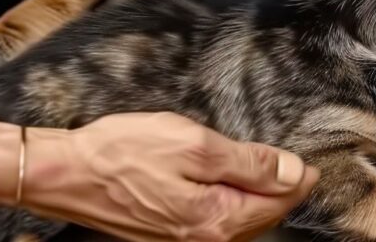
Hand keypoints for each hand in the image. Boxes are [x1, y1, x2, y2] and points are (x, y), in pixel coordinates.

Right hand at [23, 113, 318, 241]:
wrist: (65, 173)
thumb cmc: (122, 153)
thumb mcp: (193, 144)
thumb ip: (248, 162)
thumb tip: (292, 172)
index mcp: (216, 218)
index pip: (277, 202)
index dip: (298, 179)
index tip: (310, 164)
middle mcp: (203, 240)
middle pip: (261, 218)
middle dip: (281, 192)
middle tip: (296, 168)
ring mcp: (183, 241)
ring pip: (239, 223)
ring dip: (256, 200)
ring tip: (267, 175)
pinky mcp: (166, 236)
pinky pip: (214, 225)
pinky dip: (230, 206)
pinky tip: (227, 187)